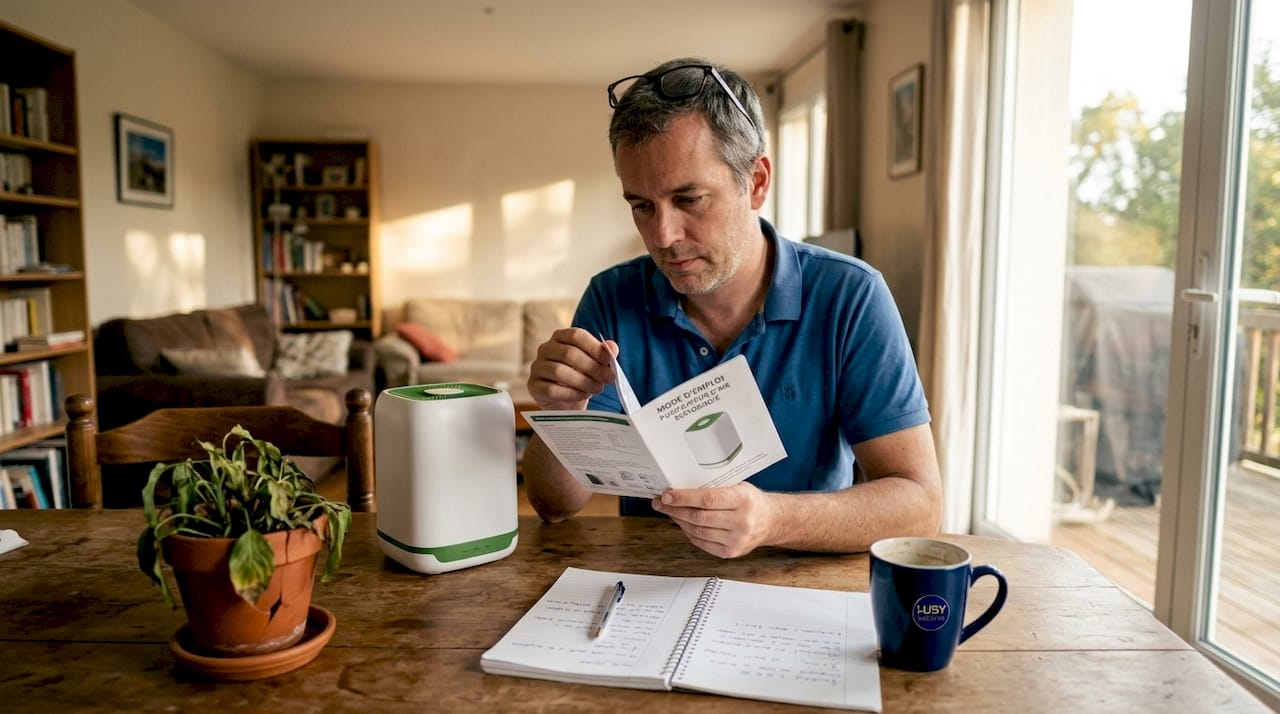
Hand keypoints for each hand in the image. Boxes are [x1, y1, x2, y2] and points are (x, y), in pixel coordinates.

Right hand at [527, 328, 617, 410]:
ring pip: (559, 371)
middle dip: (592, 367)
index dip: (594, 347)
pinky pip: (551, 389)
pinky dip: (571, 394)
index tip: (609, 359)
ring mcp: (537, 367)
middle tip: (608, 378)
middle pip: (568, 353)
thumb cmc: (581, 377)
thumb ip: (604, 354)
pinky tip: (583, 396)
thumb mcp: (595, 364)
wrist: (566, 401)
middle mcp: (545, 349)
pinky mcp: (533, 386)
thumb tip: (613, 347)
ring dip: (583, 381)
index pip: (576, 335)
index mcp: (560, 337)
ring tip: (597, 388)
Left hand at [651, 482, 777, 557]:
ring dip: (679, 521)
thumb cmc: (751, 500)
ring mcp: (736, 540)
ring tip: (670, 512)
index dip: (683, 498)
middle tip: (661, 503)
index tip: (666, 495)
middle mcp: (741, 522)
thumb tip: (681, 488)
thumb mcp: (738, 486)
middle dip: (675, 509)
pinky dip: (688, 532)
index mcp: (743, 500)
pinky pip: (701, 543)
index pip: (707, 499)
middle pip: (699, 517)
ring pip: (697, 531)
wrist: (771, 521)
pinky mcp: (730, 553)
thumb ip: (714, 488)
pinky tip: (683, 523)